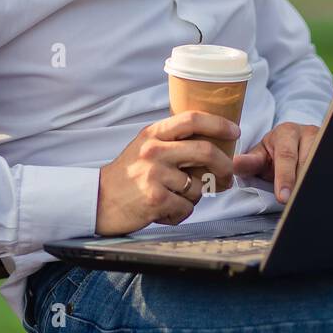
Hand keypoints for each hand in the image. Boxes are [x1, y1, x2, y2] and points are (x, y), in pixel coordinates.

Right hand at [96, 111, 241, 235]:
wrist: (99, 200)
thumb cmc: (128, 175)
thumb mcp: (146, 147)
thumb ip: (172, 141)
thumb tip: (212, 146)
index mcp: (153, 133)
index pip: (192, 119)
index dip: (218, 123)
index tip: (234, 131)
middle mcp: (154, 150)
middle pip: (205, 151)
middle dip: (224, 166)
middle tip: (228, 176)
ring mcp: (154, 174)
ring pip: (198, 185)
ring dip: (195, 197)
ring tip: (176, 198)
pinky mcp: (156, 198)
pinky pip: (187, 207)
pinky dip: (180, 213)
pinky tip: (165, 210)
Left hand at [233, 122, 319, 203]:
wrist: (297, 142)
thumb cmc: (276, 152)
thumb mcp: (261, 155)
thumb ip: (249, 162)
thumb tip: (233, 164)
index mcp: (286, 132)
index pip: (287, 156)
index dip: (285, 178)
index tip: (283, 197)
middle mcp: (308, 133)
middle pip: (307, 162)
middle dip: (300, 184)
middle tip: (294, 203)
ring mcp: (324, 141)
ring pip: (321, 165)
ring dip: (313, 184)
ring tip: (306, 201)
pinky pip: (332, 168)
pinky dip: (325, 183)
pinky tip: (319, 195)